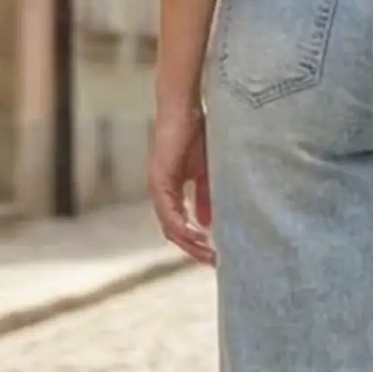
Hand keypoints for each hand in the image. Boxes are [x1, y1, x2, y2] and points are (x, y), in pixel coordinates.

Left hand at [149, 100, 214, 264]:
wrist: (186, 109)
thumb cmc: (198, 134)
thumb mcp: (207, 172)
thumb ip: (206, 197)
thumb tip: (209, 223)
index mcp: (171, 191)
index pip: (180, 224)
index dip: (195, 242)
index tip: (214, 254)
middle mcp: (161, 193)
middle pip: (173, 231)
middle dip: (193, 249)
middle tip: (213, 262)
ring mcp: (158, 187)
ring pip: (169, 225)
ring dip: (189, 243)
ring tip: (208, 254)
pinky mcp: (160, 180)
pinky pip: (169, 211)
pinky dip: (183, 226)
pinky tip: (198, 236)